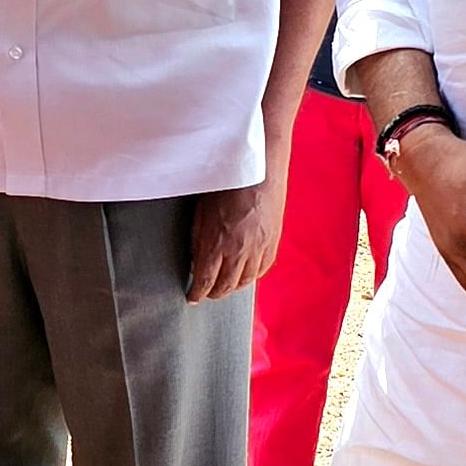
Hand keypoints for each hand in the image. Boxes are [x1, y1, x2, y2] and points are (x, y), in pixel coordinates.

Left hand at [187, 181, 281, 302]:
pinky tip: (246, 276)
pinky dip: (252, 276)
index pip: (205, 280)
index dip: (197, 293)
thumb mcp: (201, 212)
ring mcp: (259, 247)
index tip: (192, 298)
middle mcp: (239, 251)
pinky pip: (263, 269)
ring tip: (224, 288)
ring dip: (233, 288)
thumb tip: (196, 259)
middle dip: (214, 293)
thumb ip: (198, 240)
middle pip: (226, 286)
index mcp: (216, 243)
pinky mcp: (273, 241)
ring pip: (246, 281)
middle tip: (207, 294)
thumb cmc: (224, 184)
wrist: (257, 167)